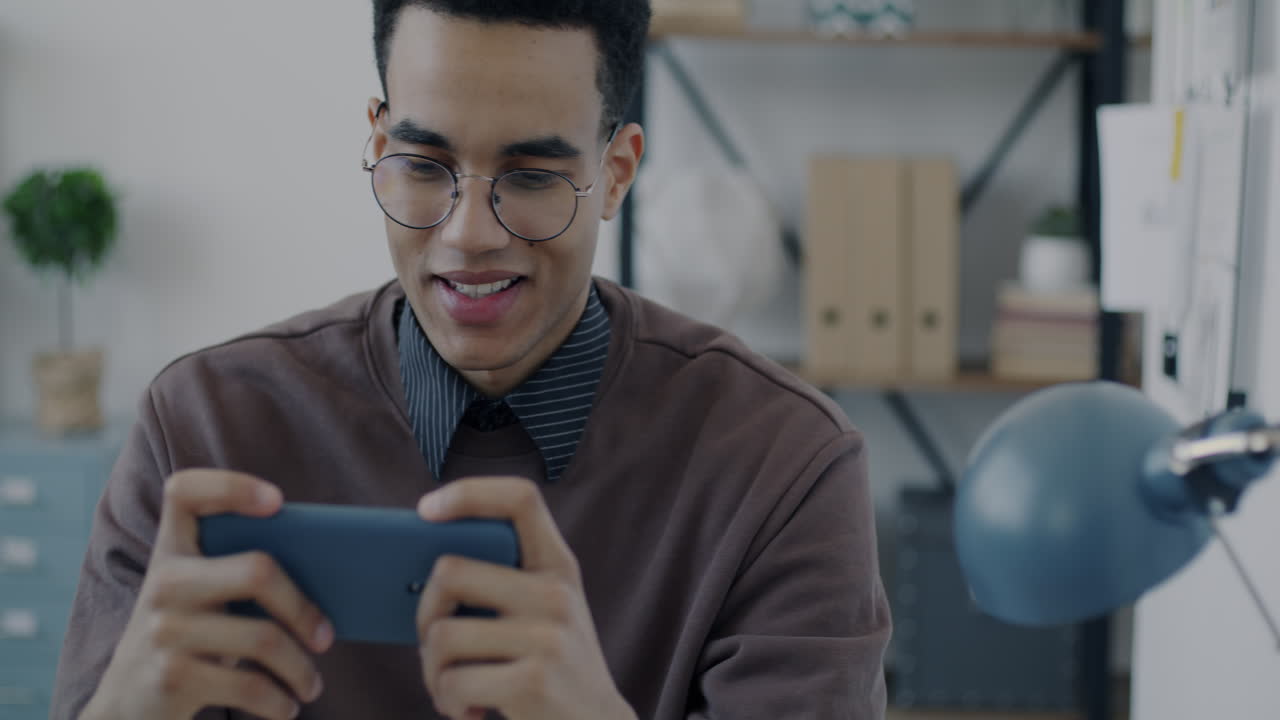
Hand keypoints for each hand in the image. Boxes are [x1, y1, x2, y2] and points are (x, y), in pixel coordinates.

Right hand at [81, 470, 333, 719]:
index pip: (184, 491)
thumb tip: (331, 576)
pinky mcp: (170, 677)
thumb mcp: (201, 599)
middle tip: (326, 637)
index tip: (278, 502)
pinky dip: (279, 702)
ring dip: (300, 669)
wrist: (124, 704)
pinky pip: (249, 686)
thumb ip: (240, 575)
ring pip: (264, 638)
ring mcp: (164, 629)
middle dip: (304, 609)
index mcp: (173, 550)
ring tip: (311, 684)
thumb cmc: (188, 638)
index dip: (231, 486)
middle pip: (258, 571)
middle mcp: (163, 582)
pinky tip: (288, 706)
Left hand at [416, 477, 635, 719]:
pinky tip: (468, 709)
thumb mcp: (545, 612)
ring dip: (432, 670)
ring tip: (450, 686)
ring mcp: (547, 636)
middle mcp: (556, 593)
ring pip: (441, 634)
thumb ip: (503, 583)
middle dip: (423, 614)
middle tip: (433, 642)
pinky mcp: (532, 681)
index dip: (469, 492)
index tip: (426, 509)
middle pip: (450, 571)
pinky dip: (447, 702)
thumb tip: (422, 575)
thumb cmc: (554, 666)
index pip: (520, 499)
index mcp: (558, 565)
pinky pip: (453, 681)